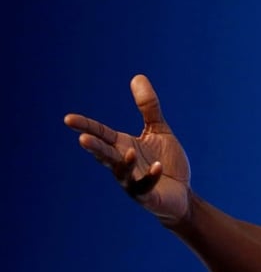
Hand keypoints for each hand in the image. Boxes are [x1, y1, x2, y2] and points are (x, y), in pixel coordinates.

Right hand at [64, 74, 191, 223]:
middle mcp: (123, 164)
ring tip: (129, 153)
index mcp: (123, 147)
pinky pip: (146, 186)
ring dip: (124, 164)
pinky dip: (151, 176)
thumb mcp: (158, 130)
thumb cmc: (166, 161)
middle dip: (95, 148)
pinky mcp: (147, 195)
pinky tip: (158, 167)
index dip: (86, 126)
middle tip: (82, 139)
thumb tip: (137, 76)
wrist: (181, 194)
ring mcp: (133, 182)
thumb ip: (148, 107)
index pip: (101, 134)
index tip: (67, 119)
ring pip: (122, 174)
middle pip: (105, 155)